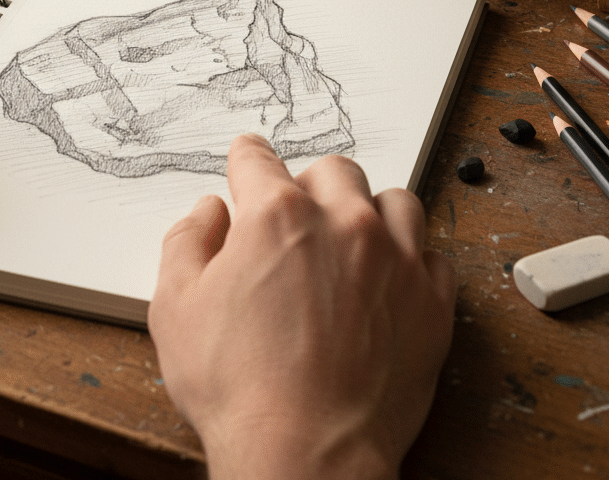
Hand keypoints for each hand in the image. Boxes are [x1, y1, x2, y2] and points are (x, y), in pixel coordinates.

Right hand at [148, 133, 456, 479]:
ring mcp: (394, 259)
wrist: (305, 455)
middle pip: (332, 169)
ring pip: (394, 201)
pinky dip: (412, 260)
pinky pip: (433, 255)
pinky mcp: (430, 302)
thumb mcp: (175, 308)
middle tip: (297, 218)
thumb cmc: (239, 388)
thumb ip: (186, 241)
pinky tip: (389, 282)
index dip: (246, 158)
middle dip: (310, 185)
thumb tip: (209, 212)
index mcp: (275, 216)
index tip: (248, 158)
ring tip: (351, 242)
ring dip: (369, 212)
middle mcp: (341, 222)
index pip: (257, 159)